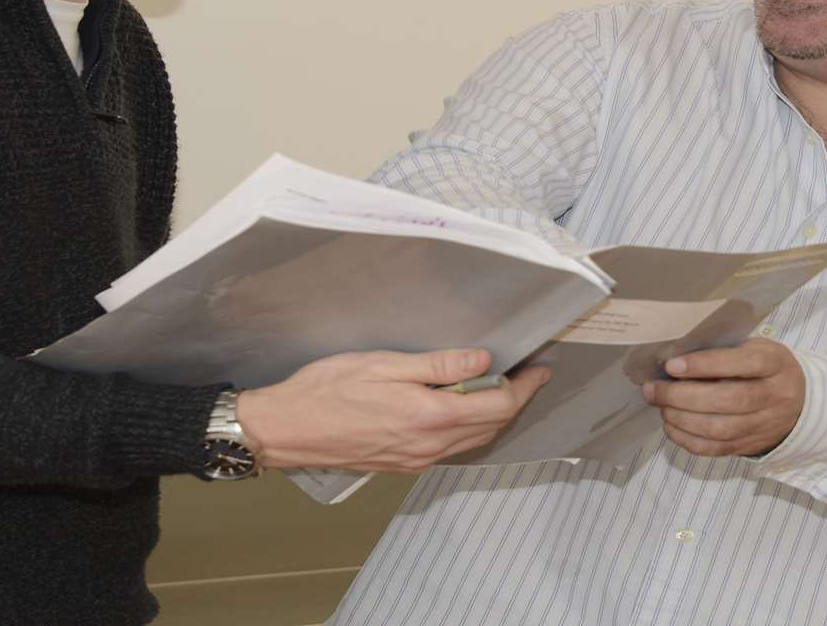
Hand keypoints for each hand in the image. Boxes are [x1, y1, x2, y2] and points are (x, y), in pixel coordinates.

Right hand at [236, 348, 549, 472]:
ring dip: (493, 418)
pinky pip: (450, 449)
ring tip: (500, 390)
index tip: (539, 370)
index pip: (497, 406)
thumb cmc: (327, 391)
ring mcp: (416, 460)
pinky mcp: (402, 464)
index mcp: (430, 417)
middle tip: (526, 376)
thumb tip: (482, 361)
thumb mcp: (384, 364)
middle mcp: (429, 446)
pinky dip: (468, 430)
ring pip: (472, 442)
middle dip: (514, 401)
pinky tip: (461, 411)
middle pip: (491, 427)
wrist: (287, 430)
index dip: (523, 387)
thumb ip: (438, 366)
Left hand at [640, 337, 803, 456]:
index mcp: (775, 364)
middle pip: (729, 400)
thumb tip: (674, 356)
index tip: (672, 365)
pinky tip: (671, 426)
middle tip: (654, 389)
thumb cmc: (765, 367)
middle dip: (683, 396)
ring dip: (682, 419)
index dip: (706, 365)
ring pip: (721, 429)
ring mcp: (765, 425)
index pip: (744, 363)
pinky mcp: (752, 445)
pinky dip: (688, 440)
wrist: (802, 403)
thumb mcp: (754, 348)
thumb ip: (723, 351)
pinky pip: (717, 449)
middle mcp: (774, 396)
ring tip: (661, 407)